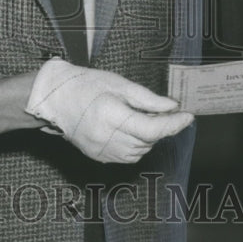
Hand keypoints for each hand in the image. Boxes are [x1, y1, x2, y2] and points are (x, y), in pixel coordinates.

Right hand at [25, 59, 193, 162]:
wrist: (55, 100)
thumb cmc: (85, 85)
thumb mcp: (118, 84)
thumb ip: (147, 99)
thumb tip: (172, 107)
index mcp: (111, 117)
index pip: (152, 129)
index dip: (173, 124)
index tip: (188, 116)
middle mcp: (107, 139)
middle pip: (148, 140)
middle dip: (159, 126)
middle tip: (158, 109)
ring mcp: (102, 152)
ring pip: (141, 150)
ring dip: (147, 136)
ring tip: (137, 116)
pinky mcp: (99, 157)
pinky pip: (128, 155)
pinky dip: (136, 144)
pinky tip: (128, 128)